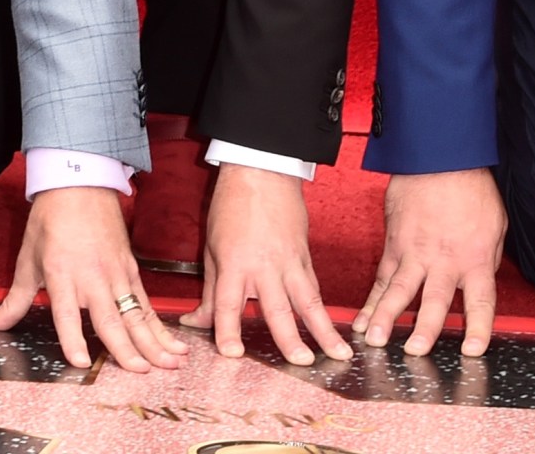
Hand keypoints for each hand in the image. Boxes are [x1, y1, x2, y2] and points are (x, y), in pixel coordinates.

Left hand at [0, 186, 184, 371]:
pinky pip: (147, 303)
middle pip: (111, 319)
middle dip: (127, 350)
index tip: (81, 363)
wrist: (80, 183)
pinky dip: (160, 325)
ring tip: (171, 363)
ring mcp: (116, 274)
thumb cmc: (51, 221)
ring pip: (137, 314)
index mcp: (62, 275)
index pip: (67, 314)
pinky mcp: (131, 270)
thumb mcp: (27, 260)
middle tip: (141, 373)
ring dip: (154, 341)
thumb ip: (13, 301)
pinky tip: (173, 343)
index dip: (73, 339)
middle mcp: (92, 278)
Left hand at [184, 163, 348, 364]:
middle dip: (290, 340)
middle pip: (277, 309)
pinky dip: (322, 309)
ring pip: (308, 301)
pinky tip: (330, 327)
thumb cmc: (232, 206)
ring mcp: (289, 261)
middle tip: (301, 364)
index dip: (228, 331)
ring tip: (338, 354)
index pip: (228, 305)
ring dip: (324, 330)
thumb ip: (208, 290)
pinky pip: (314, 287)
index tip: (232, 354)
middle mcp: (264, 266)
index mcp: (234, 263)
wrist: (262, 170)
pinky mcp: (304, 256)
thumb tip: (195, 321)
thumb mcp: (211, 248)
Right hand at [354, 169, 504, 355]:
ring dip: (385, 317)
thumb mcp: (495, 226)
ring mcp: (415, 253)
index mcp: (474, 259)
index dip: (478, 328)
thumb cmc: (471, 189)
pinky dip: (371, 299)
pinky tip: (361, 319)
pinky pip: (382, 277)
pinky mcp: (395, 244)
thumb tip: (479, 281)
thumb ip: (485, 260)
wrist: (441, 157)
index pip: (480, 302)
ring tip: (374, 340)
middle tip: (413, 352)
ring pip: (399, 291)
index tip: (473, 351)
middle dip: (424, 329)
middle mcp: (444, 260)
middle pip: (434, 301)